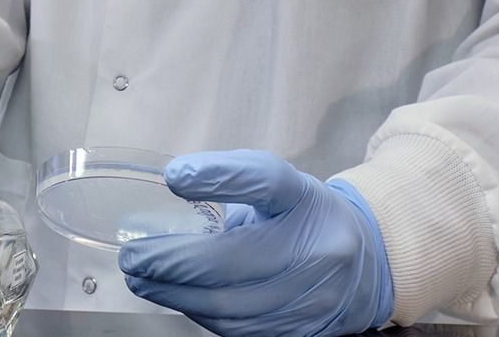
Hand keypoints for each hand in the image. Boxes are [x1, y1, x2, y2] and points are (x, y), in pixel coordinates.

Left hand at [120, 150, 393, 336]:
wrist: (365, 265)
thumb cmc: (305, 219)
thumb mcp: (279, 187)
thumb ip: (230, 180)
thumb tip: (173, 182)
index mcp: (306, 200)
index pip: (266, 181)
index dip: (219, 176)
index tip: (173, 178)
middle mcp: (317, 249)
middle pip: (234, 259)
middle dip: (172, 262)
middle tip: (133, 257)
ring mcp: (313, 297)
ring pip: (230, 305)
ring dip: (175, 294)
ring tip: (143, 280)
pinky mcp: (303, 331)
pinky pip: (238, 329)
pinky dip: (200, 313)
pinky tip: (177, 298)